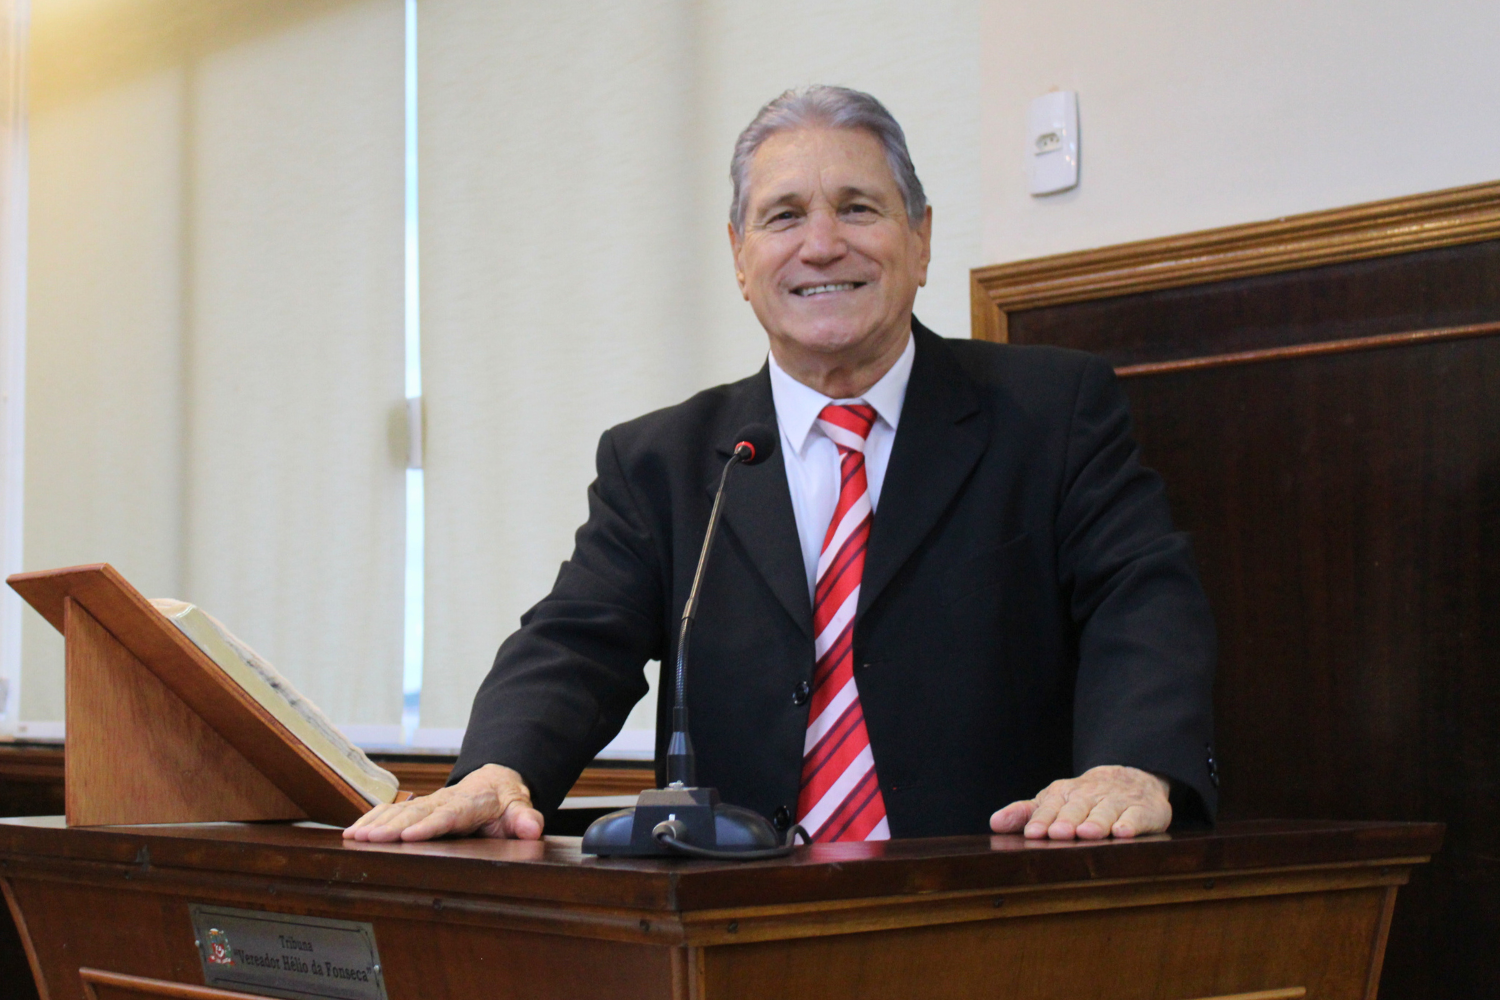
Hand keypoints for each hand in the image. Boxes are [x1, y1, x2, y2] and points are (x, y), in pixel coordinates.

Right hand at [342, 763, 544, 842]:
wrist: (494, 782)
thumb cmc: (505, 799)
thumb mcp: (520, 806)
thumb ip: (526, 817)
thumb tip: (532, 828)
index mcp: (468, 804)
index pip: (447, 815)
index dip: (428, 825)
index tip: (409, 836)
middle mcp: (443, 800)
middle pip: (415, 814)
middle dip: (390, 827)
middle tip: (367, 839)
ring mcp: (427, 803)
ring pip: (398, 811)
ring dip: (375, 824)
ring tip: (353, 837)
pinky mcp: (416, 808)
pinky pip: (390, 811)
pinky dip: (370, 820)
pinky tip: (352, 832)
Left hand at [989, 765, 1170, 839]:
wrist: (1131, 779)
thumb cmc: (1083, 799)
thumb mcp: (1053, 802)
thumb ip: (1025, 813)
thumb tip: (993, 823)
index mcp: (1064, 794)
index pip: (1050, 807)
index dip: (1042, 820)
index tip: (1033, 833)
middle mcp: (1090, 796)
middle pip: (1077, 809)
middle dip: (1067, 821)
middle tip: (1057, 834)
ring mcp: (1118, 802)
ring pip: (1105, 812)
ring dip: (1096, 823)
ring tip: (1086, 833)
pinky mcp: (1143, 811)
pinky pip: (1137, 817)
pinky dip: (1131, 824)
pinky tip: (1123, 833)